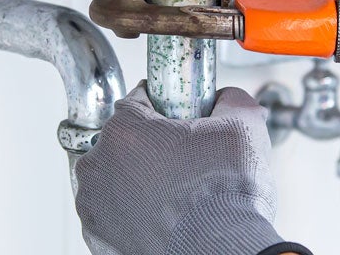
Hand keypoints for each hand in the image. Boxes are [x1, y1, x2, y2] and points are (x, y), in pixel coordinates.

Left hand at [74, 81, 291, 254]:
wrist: (224, 251)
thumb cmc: (225, 196)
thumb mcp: (243, 126)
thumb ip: (231, 100)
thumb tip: (228, 99)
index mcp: (125, 130)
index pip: (139, 100)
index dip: (167, 107)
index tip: (183, 119)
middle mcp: (99, 166)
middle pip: (125, 141)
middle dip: (152, 146)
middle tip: (187, 161)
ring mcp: (95, 206)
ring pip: (116, 177)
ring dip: (139, 180)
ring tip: (178, 193)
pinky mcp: (101, 238)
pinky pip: (115, 213)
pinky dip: (135, 213)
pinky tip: (166, 215)